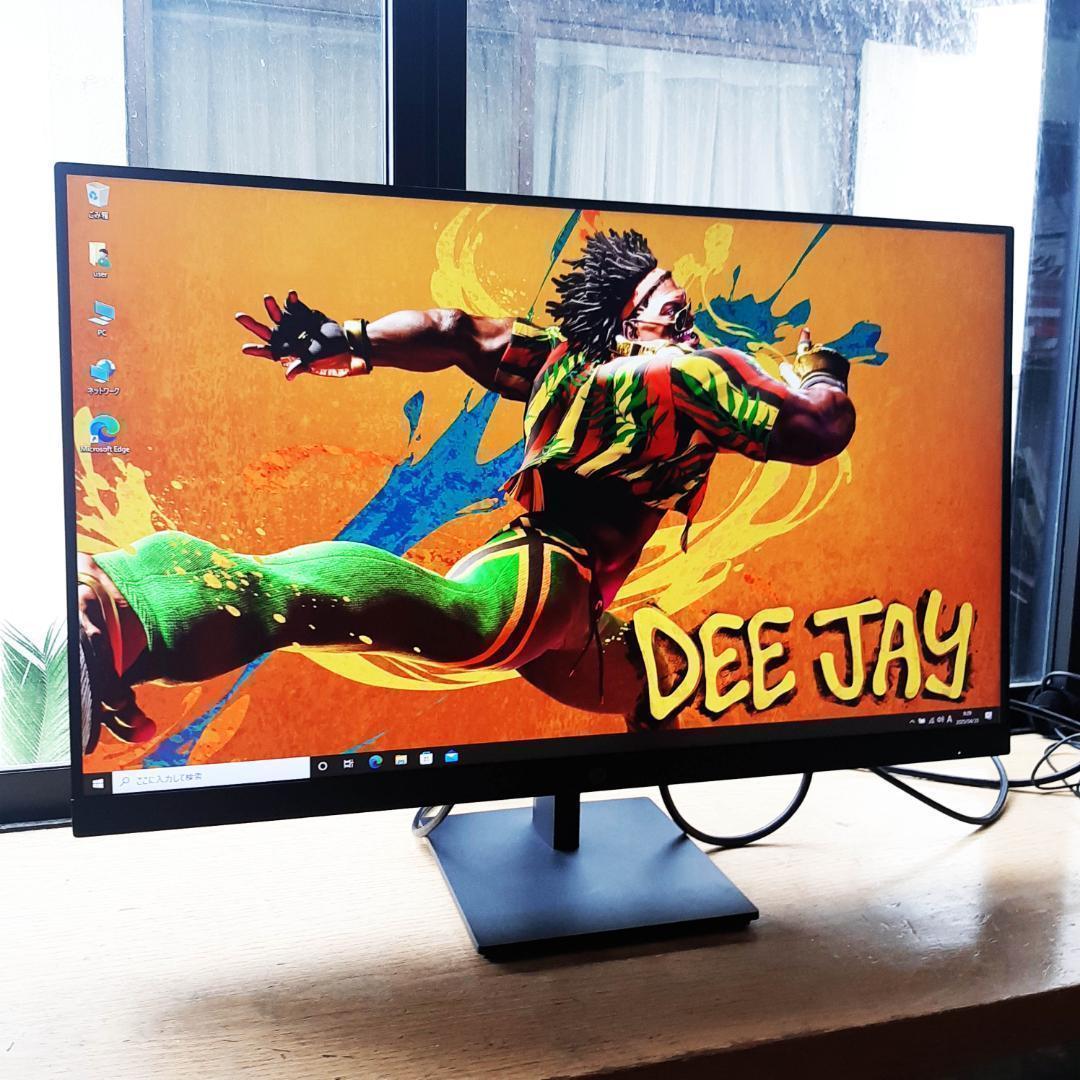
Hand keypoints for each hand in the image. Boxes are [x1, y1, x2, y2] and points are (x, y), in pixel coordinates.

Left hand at [236, 291, 354, 379]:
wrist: (345, 343)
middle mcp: (285, 337)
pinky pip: (292, 306)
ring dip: (271, 307)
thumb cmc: (329, 358)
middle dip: (252, 324)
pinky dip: (290, 300)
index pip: (267, 352)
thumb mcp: (315, 362)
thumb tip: (288, 376)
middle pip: (264, 331)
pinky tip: (291, 295)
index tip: (245, 349)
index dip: (256, 351)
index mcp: (286, 352)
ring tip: (267, 298)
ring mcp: (292, 324)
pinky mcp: (301, 313)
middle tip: (238, 317)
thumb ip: (301, 366)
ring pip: (276, 315)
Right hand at [780, 327, 848, 388]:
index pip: (803, 345)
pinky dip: (836, 370)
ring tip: (824, 379)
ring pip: (828, 358)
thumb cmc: (806, 388)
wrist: (825, 391)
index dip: (804, 337)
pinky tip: (833, 380)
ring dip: (826, 365)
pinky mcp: (841, 361)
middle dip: (816, 357)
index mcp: (804, 356)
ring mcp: (831, 355)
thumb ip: (787, 372)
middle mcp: (817, 352)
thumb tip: (783, 365)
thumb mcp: (793, 381)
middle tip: (816, 369)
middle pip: (817, 352)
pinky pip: (838, 364)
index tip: (806, 329)